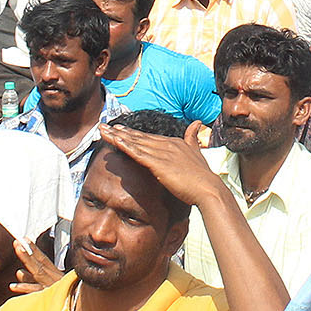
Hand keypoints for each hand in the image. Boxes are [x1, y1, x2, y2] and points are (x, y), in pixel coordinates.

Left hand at [10, 239, 62, 293]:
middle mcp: (54, 278)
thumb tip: (18, 272)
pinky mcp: (50, 296)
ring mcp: (52, 286)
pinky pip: (36, 292)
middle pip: (39, 263)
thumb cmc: (62, 297)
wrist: (79, 308)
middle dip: (28, 252)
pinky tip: (13, 286)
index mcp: (54, 273)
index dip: (34, 248)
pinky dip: (25, 288)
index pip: (43, 258)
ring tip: (18, 253)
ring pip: (38, 273)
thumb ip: (32, 279)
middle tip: (17, 243)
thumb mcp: (48, 285)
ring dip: (27, 262)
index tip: (24, 238)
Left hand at [97, 120, 230, 211]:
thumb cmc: (202, 176)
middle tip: (104, 127)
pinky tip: (114, 141)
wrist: (208, 188)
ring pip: (134, 142)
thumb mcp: (197, 152)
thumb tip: (197, 122)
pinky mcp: (157, 163)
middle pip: (138, 136)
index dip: (133, 133)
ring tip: (102, 131)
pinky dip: (124, 146)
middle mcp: (166, 144)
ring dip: (116, 136)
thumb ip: (193, 137)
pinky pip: (136, 153)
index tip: (120, 129)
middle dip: (120, 132)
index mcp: (174, 142)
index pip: (149, 137)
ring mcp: (162, 152)